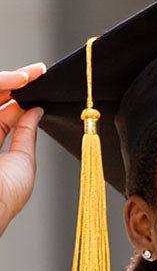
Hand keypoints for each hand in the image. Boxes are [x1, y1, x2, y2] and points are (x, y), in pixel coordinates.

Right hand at [0, 66, 45, 238]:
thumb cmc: (4, 197)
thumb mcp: (22, 162)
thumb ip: (26, 134)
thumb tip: (36, 111)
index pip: (1, 113)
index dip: (18, 96)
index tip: (39, 82)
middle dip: (14, 82)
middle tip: (37, 72)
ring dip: (6, 81)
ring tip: (28, 76)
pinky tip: (15, 82)